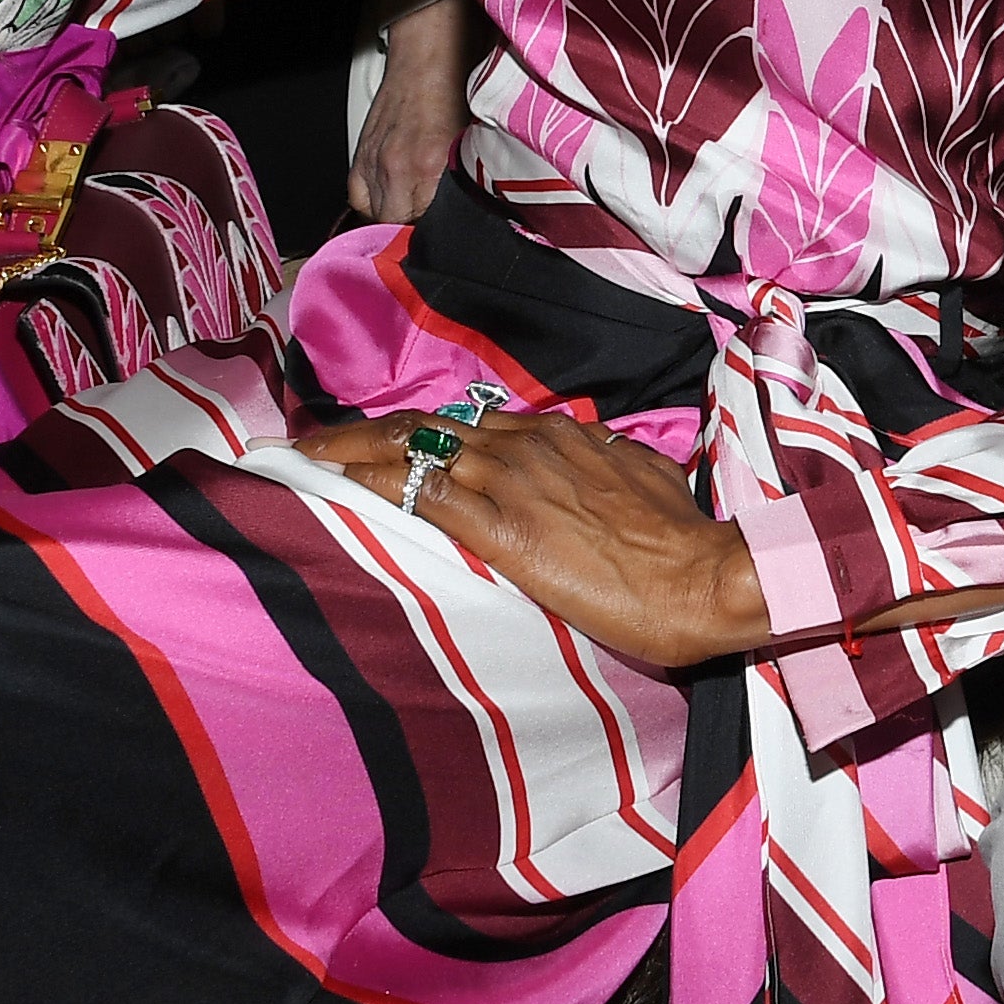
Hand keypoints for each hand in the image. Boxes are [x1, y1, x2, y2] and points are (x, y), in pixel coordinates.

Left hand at [293, 405, 765, 668]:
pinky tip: (335, 481)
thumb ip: (604, 465)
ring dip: (350, 452)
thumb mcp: (639, 481)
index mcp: (559, 438)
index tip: (379, 438)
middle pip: (426, 429)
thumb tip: (594, 459)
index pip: (468, 426)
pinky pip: (423, 493)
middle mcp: (527, 447)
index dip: (417, 432)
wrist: (699, 577)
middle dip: (362, 434)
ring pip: (413, 451)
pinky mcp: (502, 528)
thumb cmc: (677, 540)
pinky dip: (372, 482)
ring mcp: (511, 483)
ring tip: (304, 458)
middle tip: (311, 443)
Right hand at [353, 0, 474, 227]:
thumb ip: (469, 181)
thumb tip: (474, 214)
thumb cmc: (457, 92)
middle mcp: (399, 168)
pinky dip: (373, 202)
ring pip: (378, 216)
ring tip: (416, 206)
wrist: (428, 57)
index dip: (443, 236)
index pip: (431, 228)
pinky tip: (392, 195)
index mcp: (432, 166)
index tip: (452, 237)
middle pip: (401, 227)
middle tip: (435, 221)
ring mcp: (376, 162)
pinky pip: (359, 199)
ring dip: (397, 216)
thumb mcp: (473, 143)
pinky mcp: (360, 155)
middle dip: (418, 229)